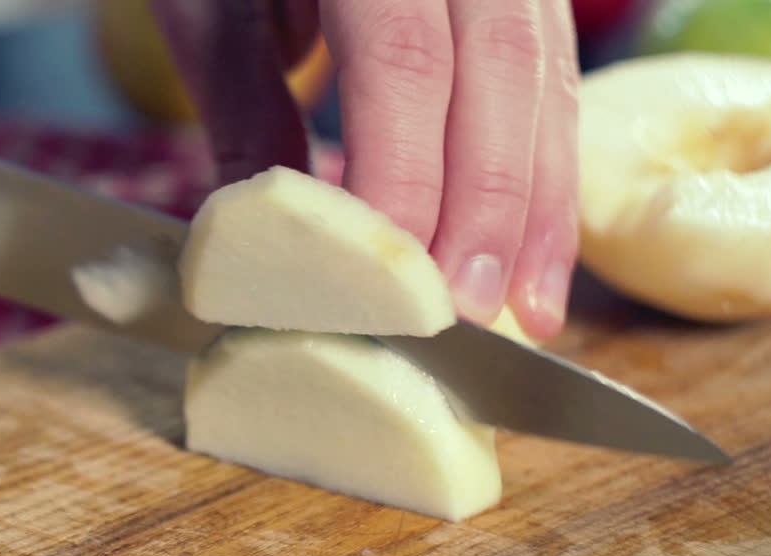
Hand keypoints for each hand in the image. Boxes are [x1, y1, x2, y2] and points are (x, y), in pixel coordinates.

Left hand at [153, 0, 579, 338]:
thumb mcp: (215, 12)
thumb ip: (249, 114)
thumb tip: (281, 245)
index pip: (402, 60)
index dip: (404, 178)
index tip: (390, 282)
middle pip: (498, 68)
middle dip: (488, 205)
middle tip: (467, 311)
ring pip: (544, 76)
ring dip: (540, 204)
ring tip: (527, 307)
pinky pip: (555, 78)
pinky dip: (550, 171)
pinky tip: (539, 250)